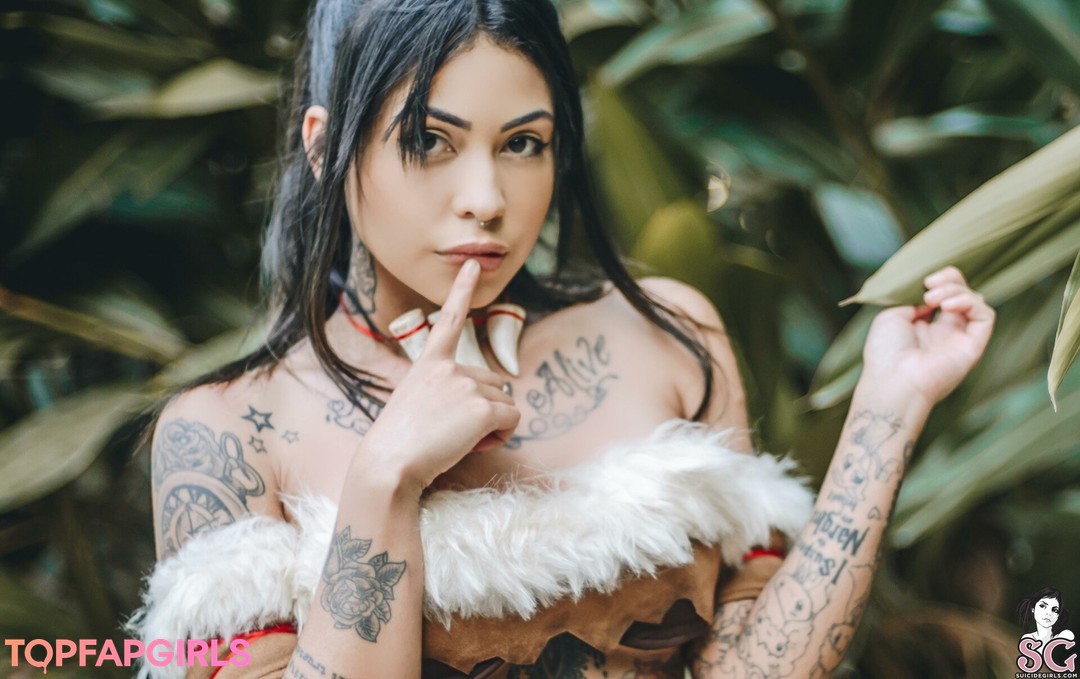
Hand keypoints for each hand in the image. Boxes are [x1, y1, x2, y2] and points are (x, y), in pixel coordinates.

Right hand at [357, 260, 520, 491]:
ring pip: (505, 405)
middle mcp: (449, 367)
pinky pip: (511, 420)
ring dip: (493, 426)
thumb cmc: (398, 445)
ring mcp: (466, 385)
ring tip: (458, 440)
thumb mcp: (417, 405)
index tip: (474, 263)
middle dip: (487, 409)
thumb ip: (447, 395)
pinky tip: (473, 444)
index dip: (463, 290)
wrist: (389, 464)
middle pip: (495, 384)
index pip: (450, 320)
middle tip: (455, 432)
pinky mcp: (481, 408)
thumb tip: (491, 406)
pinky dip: (500, 436)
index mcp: (429, 363)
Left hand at [862, 266, 994, 405]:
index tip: (923, 282)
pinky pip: (985, 317)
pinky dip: (970, 303)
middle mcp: (944, 334)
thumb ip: (913, 301)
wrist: (892, 381)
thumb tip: (930, 295)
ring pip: (976, 302)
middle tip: (930, 285)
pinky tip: (948, 306)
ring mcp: (959, 340)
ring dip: (957, 291)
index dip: (939, 281)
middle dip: (951, 279)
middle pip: (963, 295)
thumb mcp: (891, 316)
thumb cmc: (885, 352)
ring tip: (933, 299)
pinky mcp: (973, 348)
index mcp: (923, 328)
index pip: (943, 295)